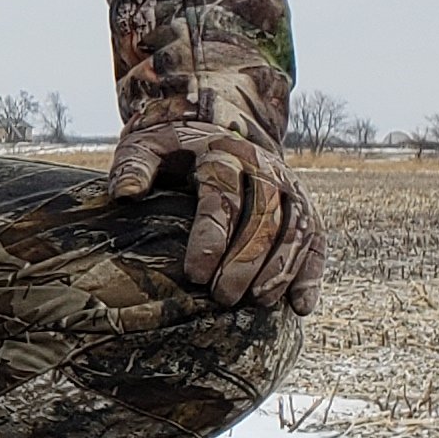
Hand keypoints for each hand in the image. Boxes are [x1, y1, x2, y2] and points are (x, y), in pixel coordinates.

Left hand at [107, 120, 322, 312]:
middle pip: (264, 216)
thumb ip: (133, 167)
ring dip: (281, 268)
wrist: (218, 131)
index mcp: (221, 155)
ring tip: (259, 302)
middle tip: (223, 297)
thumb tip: (123, 194)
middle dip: (246, 260)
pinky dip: (312, 273)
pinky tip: (301, 306)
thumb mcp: (147, 146)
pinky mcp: (305, 208)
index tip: (195, 274)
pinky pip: (316, 240)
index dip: (212, 236)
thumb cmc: (173, 151)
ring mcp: (289, 188)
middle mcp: (263, 169)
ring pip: (296, 228)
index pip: (221, 196)